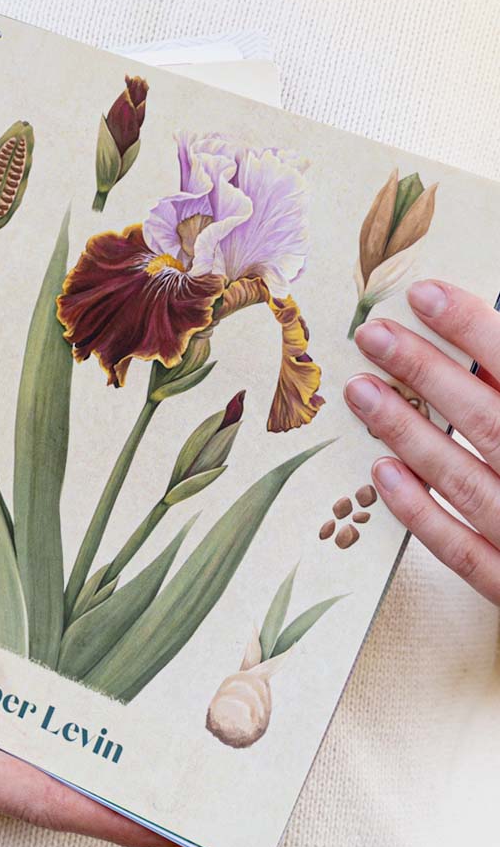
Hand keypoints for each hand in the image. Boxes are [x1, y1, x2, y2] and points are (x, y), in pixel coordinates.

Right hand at [0, 518, 180, 846]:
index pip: (39, 796)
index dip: (113, 812)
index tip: (179, 820)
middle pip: (54, 785)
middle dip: (124, 775)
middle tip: (195, 745)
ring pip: (28, 771)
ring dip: (82, 752)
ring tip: (146, 710)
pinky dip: (34, 734)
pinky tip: (51, 689)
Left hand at [345, 279, 499, 604]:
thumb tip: (493, 343)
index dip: (476, 330)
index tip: (426, 294)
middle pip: (489, 421)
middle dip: (427, 373)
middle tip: (373, 334)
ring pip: (465, 480)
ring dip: (407, 433)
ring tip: (360, 389)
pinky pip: (462, 551)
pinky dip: (421, 513)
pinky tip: (382, 473)